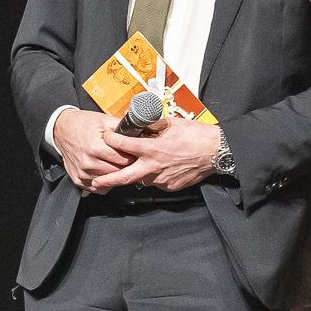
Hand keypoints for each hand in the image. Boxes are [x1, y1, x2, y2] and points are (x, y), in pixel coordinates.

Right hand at [52, 108, 133, 192]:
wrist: (63, 130)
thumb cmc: (84, 124)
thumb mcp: (105, 121)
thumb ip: (123, 129)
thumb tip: (140, 135)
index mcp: (96, 148)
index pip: (124, 159)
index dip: (132, 155)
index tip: (135, 152)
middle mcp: (88, 163)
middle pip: (118, 172)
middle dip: (126, 166)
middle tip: (129, 159)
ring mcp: (82, 173)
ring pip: (109, 181)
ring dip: (115, 175)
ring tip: (117, 164)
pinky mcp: (78, 180)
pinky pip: (97, 188)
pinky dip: (104, 182)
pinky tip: (106, 171)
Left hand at [105, 116, 222, 191]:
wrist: (215, 151)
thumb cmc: (195, 135)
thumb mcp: (171, 123)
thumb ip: (152, 127)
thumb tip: (139, 124)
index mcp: (152, 149)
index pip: (124, 146)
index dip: (111, 141)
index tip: (104, 139)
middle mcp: (154, 166)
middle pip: (124, 177)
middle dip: (107, 180)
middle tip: (95, 182)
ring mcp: (162, 179)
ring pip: (143, 178)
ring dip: (139, 173)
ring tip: (141, 165)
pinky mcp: (170, 186)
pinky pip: (157, 182)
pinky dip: (155, 176)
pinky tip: (162, 167)